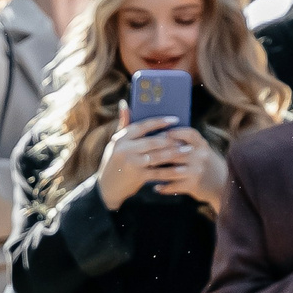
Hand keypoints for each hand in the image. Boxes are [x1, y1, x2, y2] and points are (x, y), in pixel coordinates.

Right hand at [96, 105, 222, 208]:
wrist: (106, 189)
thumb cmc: (113, 163)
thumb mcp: (114, 144)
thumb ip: (123, 125)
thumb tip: (125, 103)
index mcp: (120, 138)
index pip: (143, 126)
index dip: (160, 122)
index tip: (175, 120)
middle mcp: (125, 149)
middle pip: (153, 141)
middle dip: (171, 140)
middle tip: (185, 138)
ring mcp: (131, 163)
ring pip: (158, 156)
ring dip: (174, 153)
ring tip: (187, 151)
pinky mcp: (137, 176)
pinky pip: (158, 172)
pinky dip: (170, 171)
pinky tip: (181, 170)